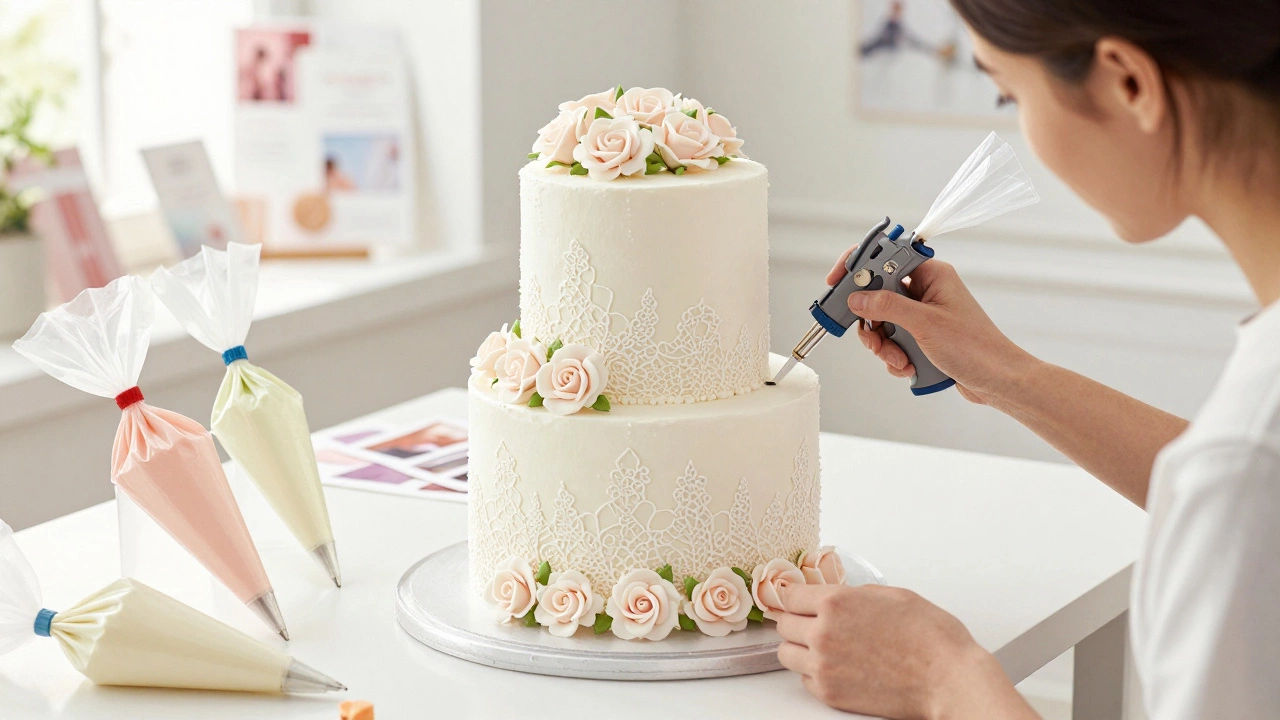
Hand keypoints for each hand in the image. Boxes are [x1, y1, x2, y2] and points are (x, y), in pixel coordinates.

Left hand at [776, 584, 1034, 718]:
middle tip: (811, 621)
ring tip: (822, 646)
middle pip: (783, 624)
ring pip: (786, 653)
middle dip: (796, 620)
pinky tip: (836, 666)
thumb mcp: (891, 595)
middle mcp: (822, 633)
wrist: (948, 679)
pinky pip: (804, 679)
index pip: (788, 595)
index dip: (793, 596)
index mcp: (836, 602)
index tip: (795, 599)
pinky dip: (813, 672)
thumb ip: (854, 594)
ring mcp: (823, 666)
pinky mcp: (830, 693)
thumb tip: (837, 597)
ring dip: (799, 647)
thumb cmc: (930, 637)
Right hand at [826, 253, 1034, 406]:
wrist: (997, 381)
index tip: (837, 281)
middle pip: (878, 295)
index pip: (887, 257)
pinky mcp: (922, 337)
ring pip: (883, 322)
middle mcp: (926, 291)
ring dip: (884, 345)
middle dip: (873, 323)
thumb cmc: (975, 347)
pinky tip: (908, 367)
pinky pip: (893, 341)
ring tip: (899, 360)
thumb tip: (857, 298)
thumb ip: (888, 307)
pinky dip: (894, 356)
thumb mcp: (925, 324)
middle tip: (873, 338)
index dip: (860, 266)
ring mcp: (923, 315)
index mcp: (932, 274)